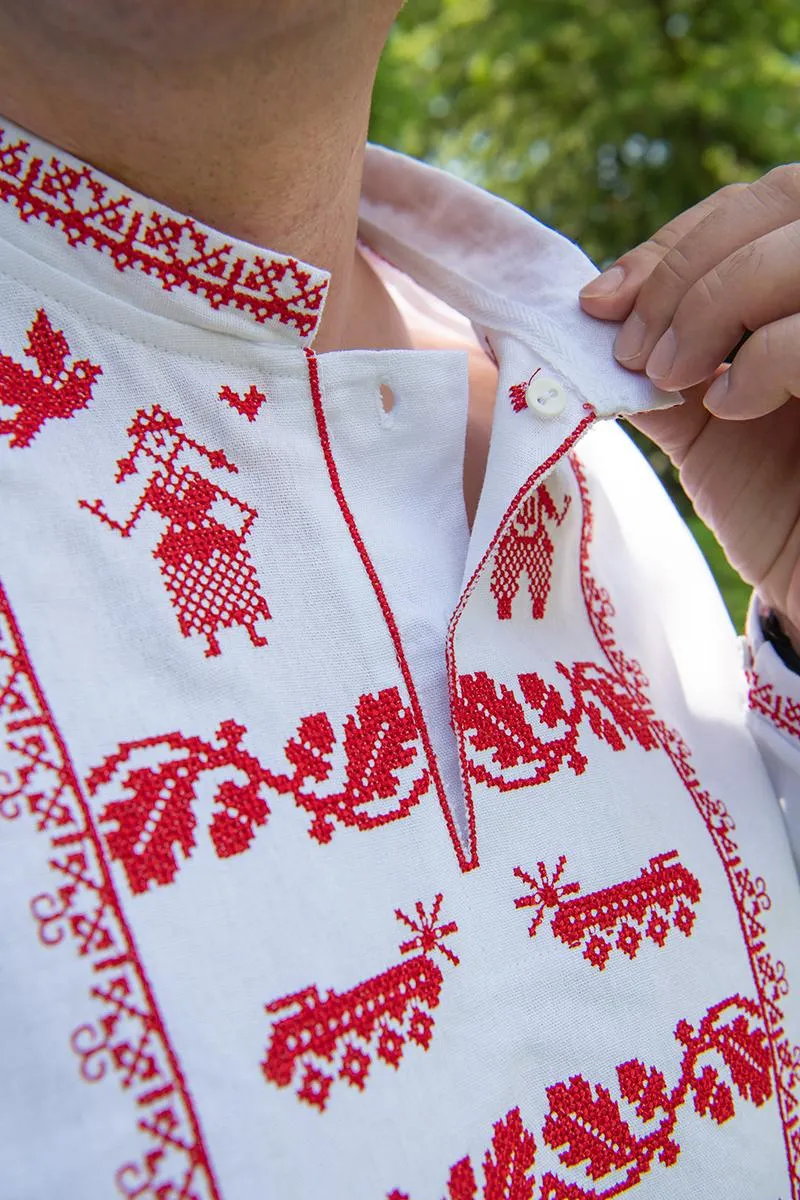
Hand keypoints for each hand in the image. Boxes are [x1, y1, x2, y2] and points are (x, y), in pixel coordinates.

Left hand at [578, 166, 799, 641]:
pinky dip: (761, 357)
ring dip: (713, 303)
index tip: (599, 302)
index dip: (673, 242)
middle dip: (686, 269)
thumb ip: (650, 356)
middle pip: (781, 198)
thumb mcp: (698, 414)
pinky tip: (729, 405)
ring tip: (668, 376)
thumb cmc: (769, 498)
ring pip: (798, 254)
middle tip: (632, 349)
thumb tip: (568, 315)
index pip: (754, 204)